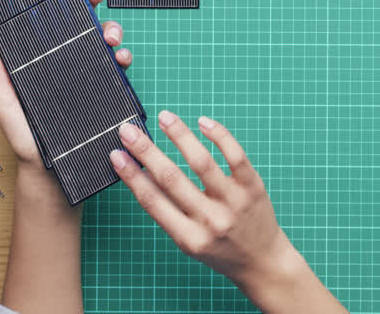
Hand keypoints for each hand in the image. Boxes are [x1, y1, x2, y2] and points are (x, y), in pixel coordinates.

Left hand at [0, 0, 132, 168]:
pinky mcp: (107, 94)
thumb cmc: (25, 139)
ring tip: (110, 40)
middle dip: (96, 11)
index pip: (57, 25)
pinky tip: (120, 62)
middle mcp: (68, 65)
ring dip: (113, 33)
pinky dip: (124, 59)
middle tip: (97, 9)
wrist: (52, 174)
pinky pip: (120, 70)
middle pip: (87, 28)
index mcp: (43, 61)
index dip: (69, 3)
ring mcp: (89, 78)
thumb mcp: (3, 102)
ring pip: (106, 44)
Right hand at [110, 114, 303, 294]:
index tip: (116, 155)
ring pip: (202, 163)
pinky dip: (218, 135)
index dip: (131, 176)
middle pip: (171, 179)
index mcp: (188, 237)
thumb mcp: (188, 240)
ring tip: (165, 117)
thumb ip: (168, 210)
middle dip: (146, 151)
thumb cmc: (220, 248)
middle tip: (128, 131)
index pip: (153, 201)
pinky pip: (235, 156)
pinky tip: (202, 122)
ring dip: (180, 136)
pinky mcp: (253, 187)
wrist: (263, 261)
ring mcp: (233, 202)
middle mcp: (210, 220)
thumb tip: (143, 172)